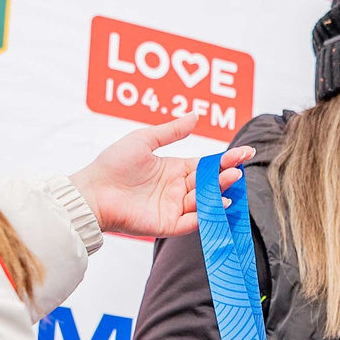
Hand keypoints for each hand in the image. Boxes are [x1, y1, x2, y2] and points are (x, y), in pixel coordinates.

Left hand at [67, 115, 253, 238]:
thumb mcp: (144, 140)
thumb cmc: (114, 164)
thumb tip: (196, 115)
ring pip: (205, 201)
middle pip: (210, 183)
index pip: (207, 164)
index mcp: (174, 169)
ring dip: (219, 191)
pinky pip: (193, 222)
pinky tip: (219, 203)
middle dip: (226, 175)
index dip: (226, 159)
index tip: (246, 152)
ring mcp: (174, 208)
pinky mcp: (168, 225)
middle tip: (238, 167)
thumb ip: (171, 131)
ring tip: (231, 179)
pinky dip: (208, 214)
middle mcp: (178, 189)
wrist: (93, 191)